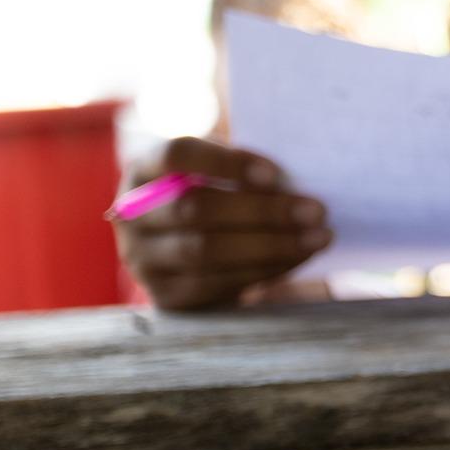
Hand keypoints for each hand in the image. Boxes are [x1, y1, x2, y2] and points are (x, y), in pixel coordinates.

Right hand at [112, 138, 330, 311]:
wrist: (188, 246)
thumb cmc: (215, 192)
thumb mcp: (220, 170)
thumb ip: (245, 171)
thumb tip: (298, 184)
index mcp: (143, 167)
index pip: (176, 155)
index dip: (225, 163)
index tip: (275, 174)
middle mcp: (131, 214)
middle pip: (194, 209)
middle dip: (262, 211)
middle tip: (316, 210)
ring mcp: (141, 258)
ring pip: (204, 251)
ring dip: (270, 245)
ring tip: (318, 237)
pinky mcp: (162, 294)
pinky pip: (214, 284)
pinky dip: (263, 270)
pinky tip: (297, 257)